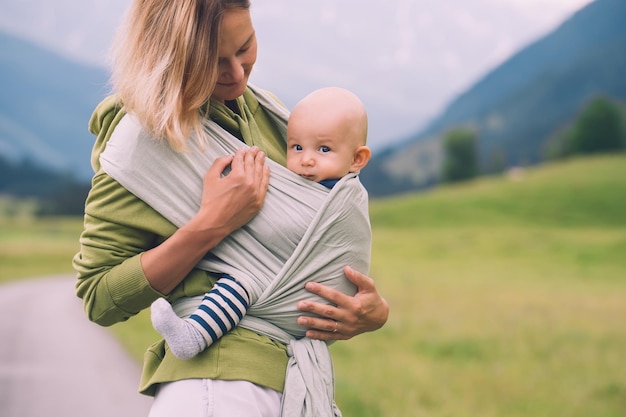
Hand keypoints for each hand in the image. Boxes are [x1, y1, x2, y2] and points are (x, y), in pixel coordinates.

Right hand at [143, 147, 269, 293]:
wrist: (215, 222)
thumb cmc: (210, 200)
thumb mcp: (210, 177)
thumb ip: (219, 163)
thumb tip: (230, 156)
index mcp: (237, 176)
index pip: (241, 159)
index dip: (241, 153)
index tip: (243, 149)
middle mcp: (249, 183)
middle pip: (253, 164)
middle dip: (253, 154)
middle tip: (255, 148)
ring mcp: (256, 193)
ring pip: (261, 173)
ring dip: (261, 162)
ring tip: (262, 155)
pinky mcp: (259, 202)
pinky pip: (265, 185)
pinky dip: (266, 176)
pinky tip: (266, 169)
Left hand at [296, 266, 388, 340]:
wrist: (379, 319)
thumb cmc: (372, 299)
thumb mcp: (369, 286)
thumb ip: (358, 277)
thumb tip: (346, 268)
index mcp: (354, 305)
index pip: (334, 296)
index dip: (321, 290)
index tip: (308, 285)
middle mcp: (349, 317)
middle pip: (328, 312)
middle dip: (313, 308)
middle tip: (299, 304)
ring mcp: (347, 328)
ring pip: (327, 325)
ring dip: (312, 323)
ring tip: (299, 320)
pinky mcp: (345, 335)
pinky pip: (330, 336)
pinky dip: (319, 335)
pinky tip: (307, 333)